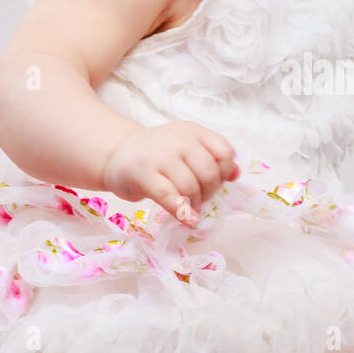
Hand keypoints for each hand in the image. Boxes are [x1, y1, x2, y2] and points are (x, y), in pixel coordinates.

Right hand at [102, 121, 239, 227]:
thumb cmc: (157, 155)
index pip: (224, 151)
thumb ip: (212, 159)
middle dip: (210, 191)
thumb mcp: (187, 150)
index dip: (225, 172)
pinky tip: (188, 220)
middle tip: (200, 198)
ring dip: (195, 203)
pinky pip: (169, 196)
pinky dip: (182, 212)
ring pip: (191, 186)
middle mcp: (178, 139)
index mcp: (193, 132)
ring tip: (190, 207)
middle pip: (209, 171)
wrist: (117, 154)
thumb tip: (236, 174)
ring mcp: (160, 155)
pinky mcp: (144, 174)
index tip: (215, 181)